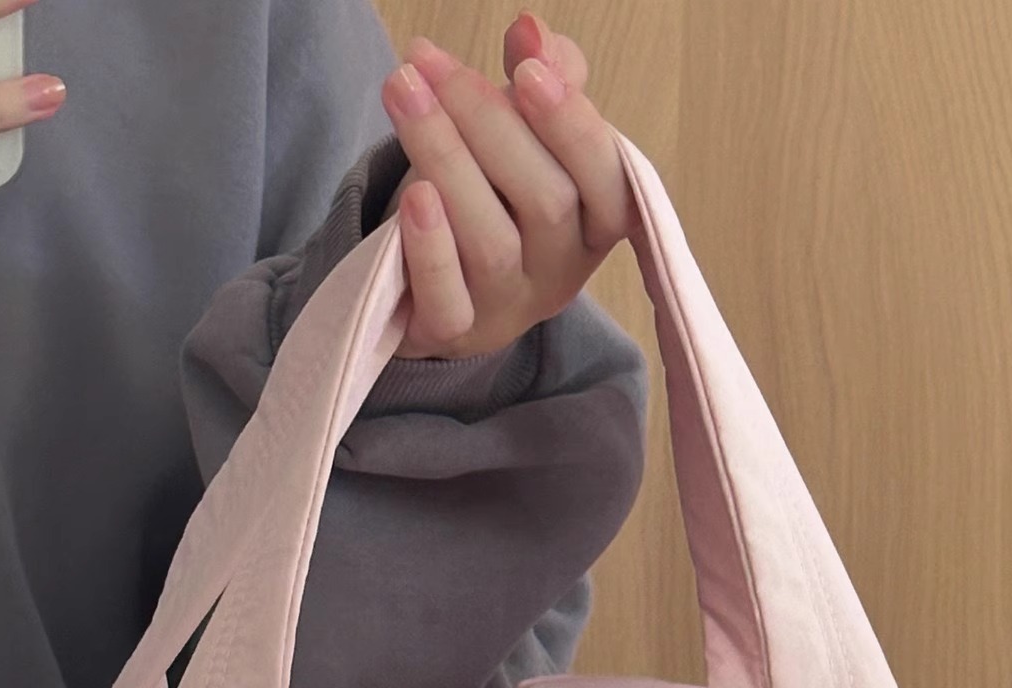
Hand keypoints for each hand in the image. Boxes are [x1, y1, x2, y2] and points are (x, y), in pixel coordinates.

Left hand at [380, 11, 631, 361]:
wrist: (439, 282)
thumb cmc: (495, 195)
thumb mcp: (529, 136)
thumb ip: (545, 80)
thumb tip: (531, 33)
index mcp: (594, 223)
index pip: (608, 180)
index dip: (573, 127)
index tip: (527, 69)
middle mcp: (559, 272)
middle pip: (546, 202)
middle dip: (488, 122)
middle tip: (431, 66)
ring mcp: (507, 307)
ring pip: (490, 242)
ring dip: (445, 157)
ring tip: (403, 90)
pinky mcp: (453, 330)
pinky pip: (447, 298)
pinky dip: (431, 248)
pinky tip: (412, 195)